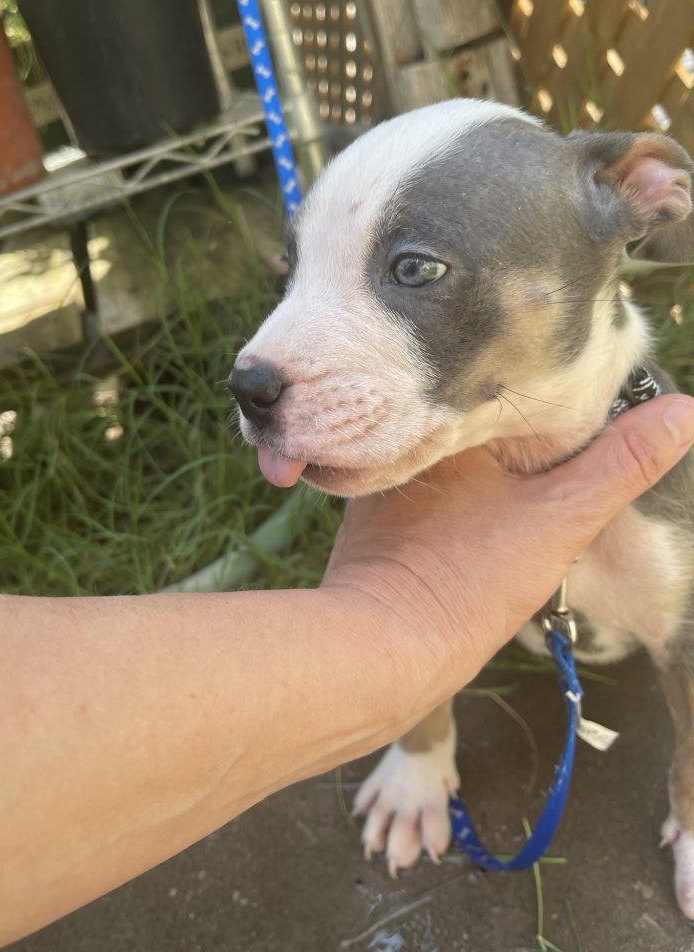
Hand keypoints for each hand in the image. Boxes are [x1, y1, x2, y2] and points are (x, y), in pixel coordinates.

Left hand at [322, 396, 693, 701]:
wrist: (382, 648)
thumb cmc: (469, 579)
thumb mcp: (561, 518)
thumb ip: (621, 463)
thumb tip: (686, 410)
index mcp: (455, 419)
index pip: (515, 384)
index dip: (557, 394)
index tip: (589, 406)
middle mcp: (409, 435)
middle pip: (479, 417)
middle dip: (519, 430)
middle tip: (554, 449)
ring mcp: (386, 474)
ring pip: (453, 452)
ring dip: (483, 460)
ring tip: (519, 474)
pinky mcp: (372, 510)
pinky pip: (426, 483)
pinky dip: (451, 490)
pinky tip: (471, 510)